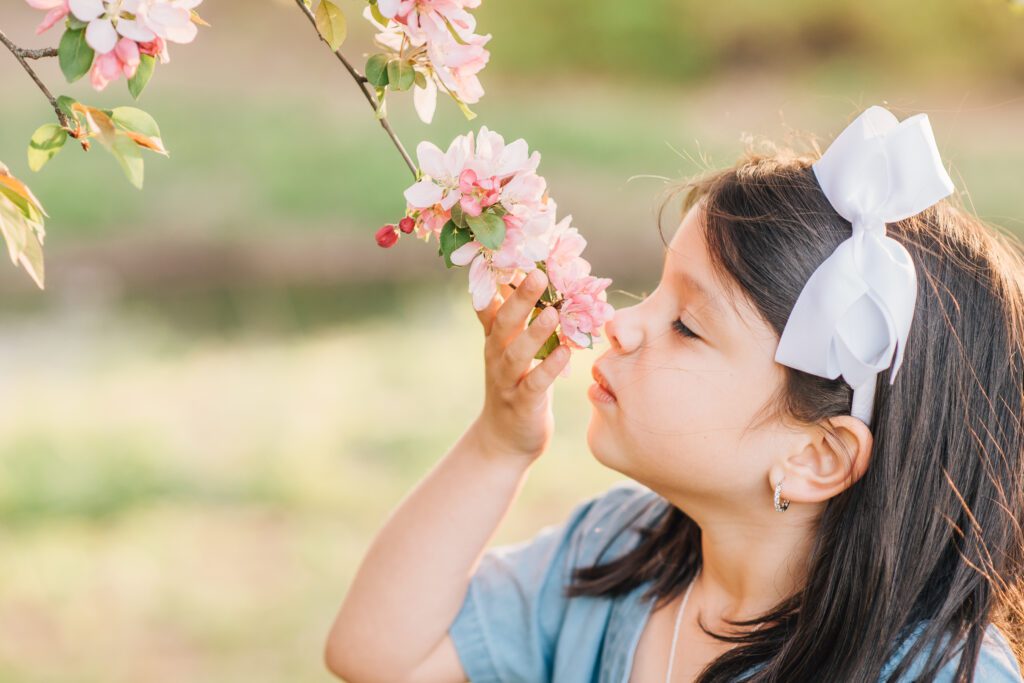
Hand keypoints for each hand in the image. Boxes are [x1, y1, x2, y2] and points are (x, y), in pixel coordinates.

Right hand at [470, 269, 569, 462]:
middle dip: (520, 298)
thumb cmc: (515, 384)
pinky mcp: (522, 403)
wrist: (505, 440)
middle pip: (504, 322)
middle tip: (538, 275)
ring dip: (534, 333)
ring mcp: (506, 380)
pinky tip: (565, 353)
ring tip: (553, 314)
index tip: (511, 253)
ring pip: (517, 353)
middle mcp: (496, 355)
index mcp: (495, 337)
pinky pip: (535, 384)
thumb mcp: (509, 348)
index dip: (498, 280)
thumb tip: (524, 276)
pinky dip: (549, 368)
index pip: (491, 303)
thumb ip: (513, 317)